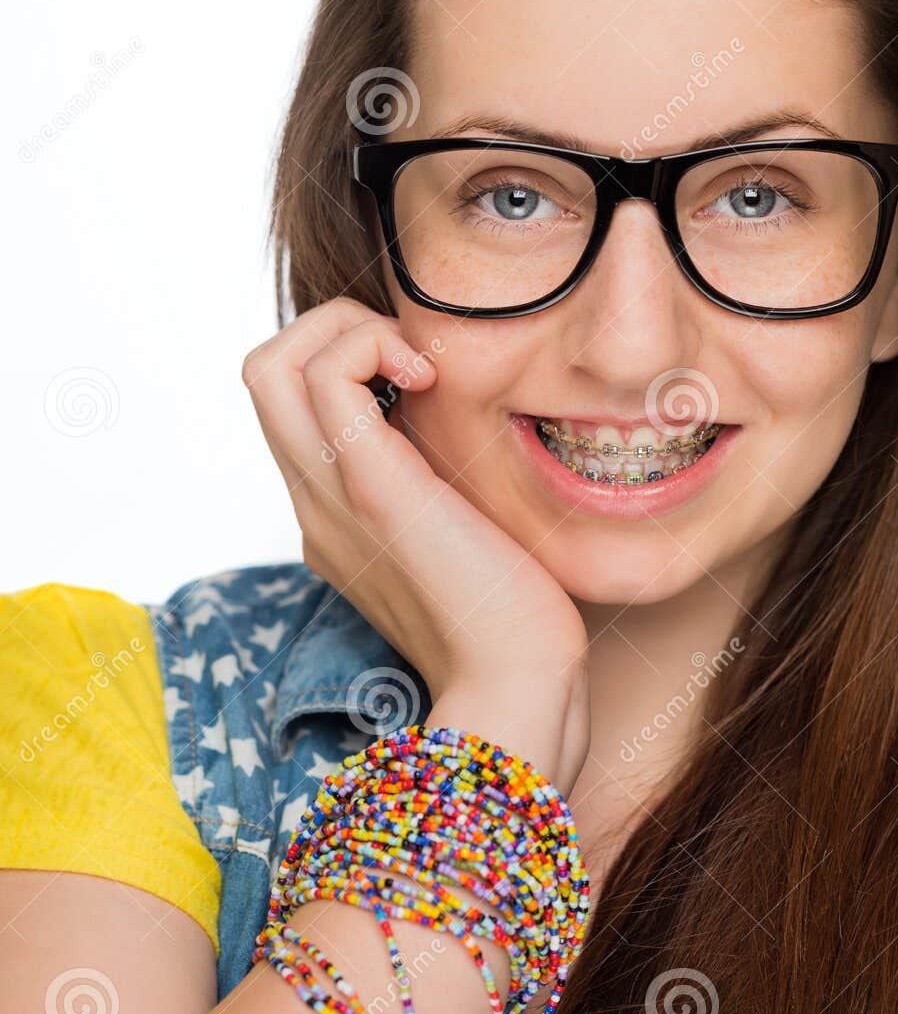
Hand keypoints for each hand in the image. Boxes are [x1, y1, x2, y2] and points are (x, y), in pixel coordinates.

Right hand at [241, 298, 589, 791]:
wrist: (519, 684)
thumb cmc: (517, 615)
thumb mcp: (469, 529)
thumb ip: (446, 482)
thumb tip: (468, 428)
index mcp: (335, 511)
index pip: (293, 402)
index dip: (346, 358)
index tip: (424, 379)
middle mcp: (314, 500)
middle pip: (263, 372)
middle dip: (336, 330)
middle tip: (414, 361)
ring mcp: (329, 495)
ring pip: (271, 363)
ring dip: (348, 332)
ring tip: (420, 369)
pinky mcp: (368, 488)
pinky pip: (322, 375)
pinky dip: (368, 346)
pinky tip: (431, 380)